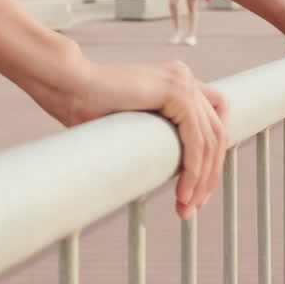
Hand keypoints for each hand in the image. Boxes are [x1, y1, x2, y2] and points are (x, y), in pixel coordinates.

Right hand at [65, 60, 229, 219]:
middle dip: (208, 176)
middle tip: (191, 207)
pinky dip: (194, 170)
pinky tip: (183, 191)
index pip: (212, 123)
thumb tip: (163, 171)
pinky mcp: (177, 91)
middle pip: (217, 133)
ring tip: (185, 205)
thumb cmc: (86, 107)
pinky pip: (197, 139)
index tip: (194, 193)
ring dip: (202, 179)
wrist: (68, 86)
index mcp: (175, 82)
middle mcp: (184, 77)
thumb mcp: (132, 125)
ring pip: (211, 140)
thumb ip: (153, 137)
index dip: (209, 161)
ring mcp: (183, 81)